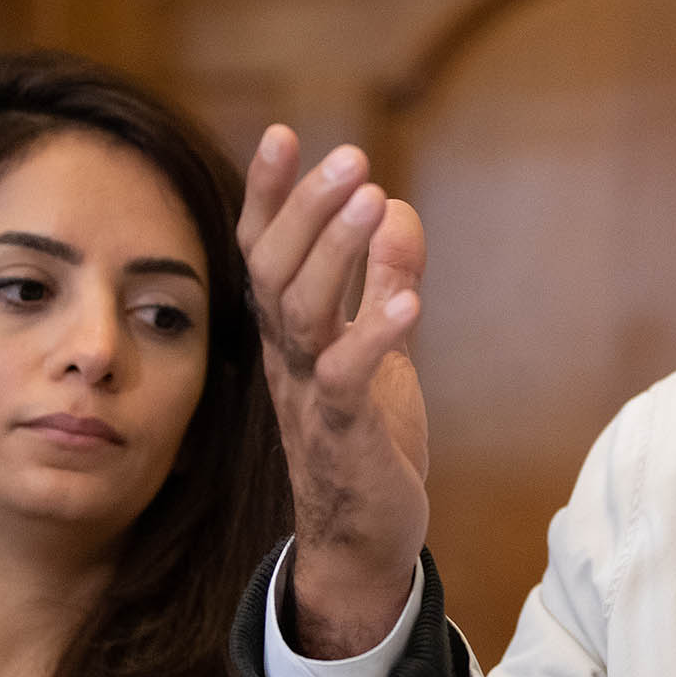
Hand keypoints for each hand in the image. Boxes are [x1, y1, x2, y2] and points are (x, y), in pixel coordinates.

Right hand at [240, 125, 428, 658]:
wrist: (363, 544)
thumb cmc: (367, 442)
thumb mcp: (380, 351)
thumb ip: (382, 282)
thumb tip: (398, 209)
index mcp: (293, 334)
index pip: (266, 251)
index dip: (271, 195)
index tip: (285, 133)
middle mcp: (289, 358)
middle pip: (277, 270)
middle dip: (308, 208)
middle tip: (350, 155)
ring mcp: (310, 396)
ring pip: (303, 313)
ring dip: (338, 253)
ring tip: (374, 199)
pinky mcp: (342, 435)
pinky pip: (348, 379)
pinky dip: (375, 336)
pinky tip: (409, 302)